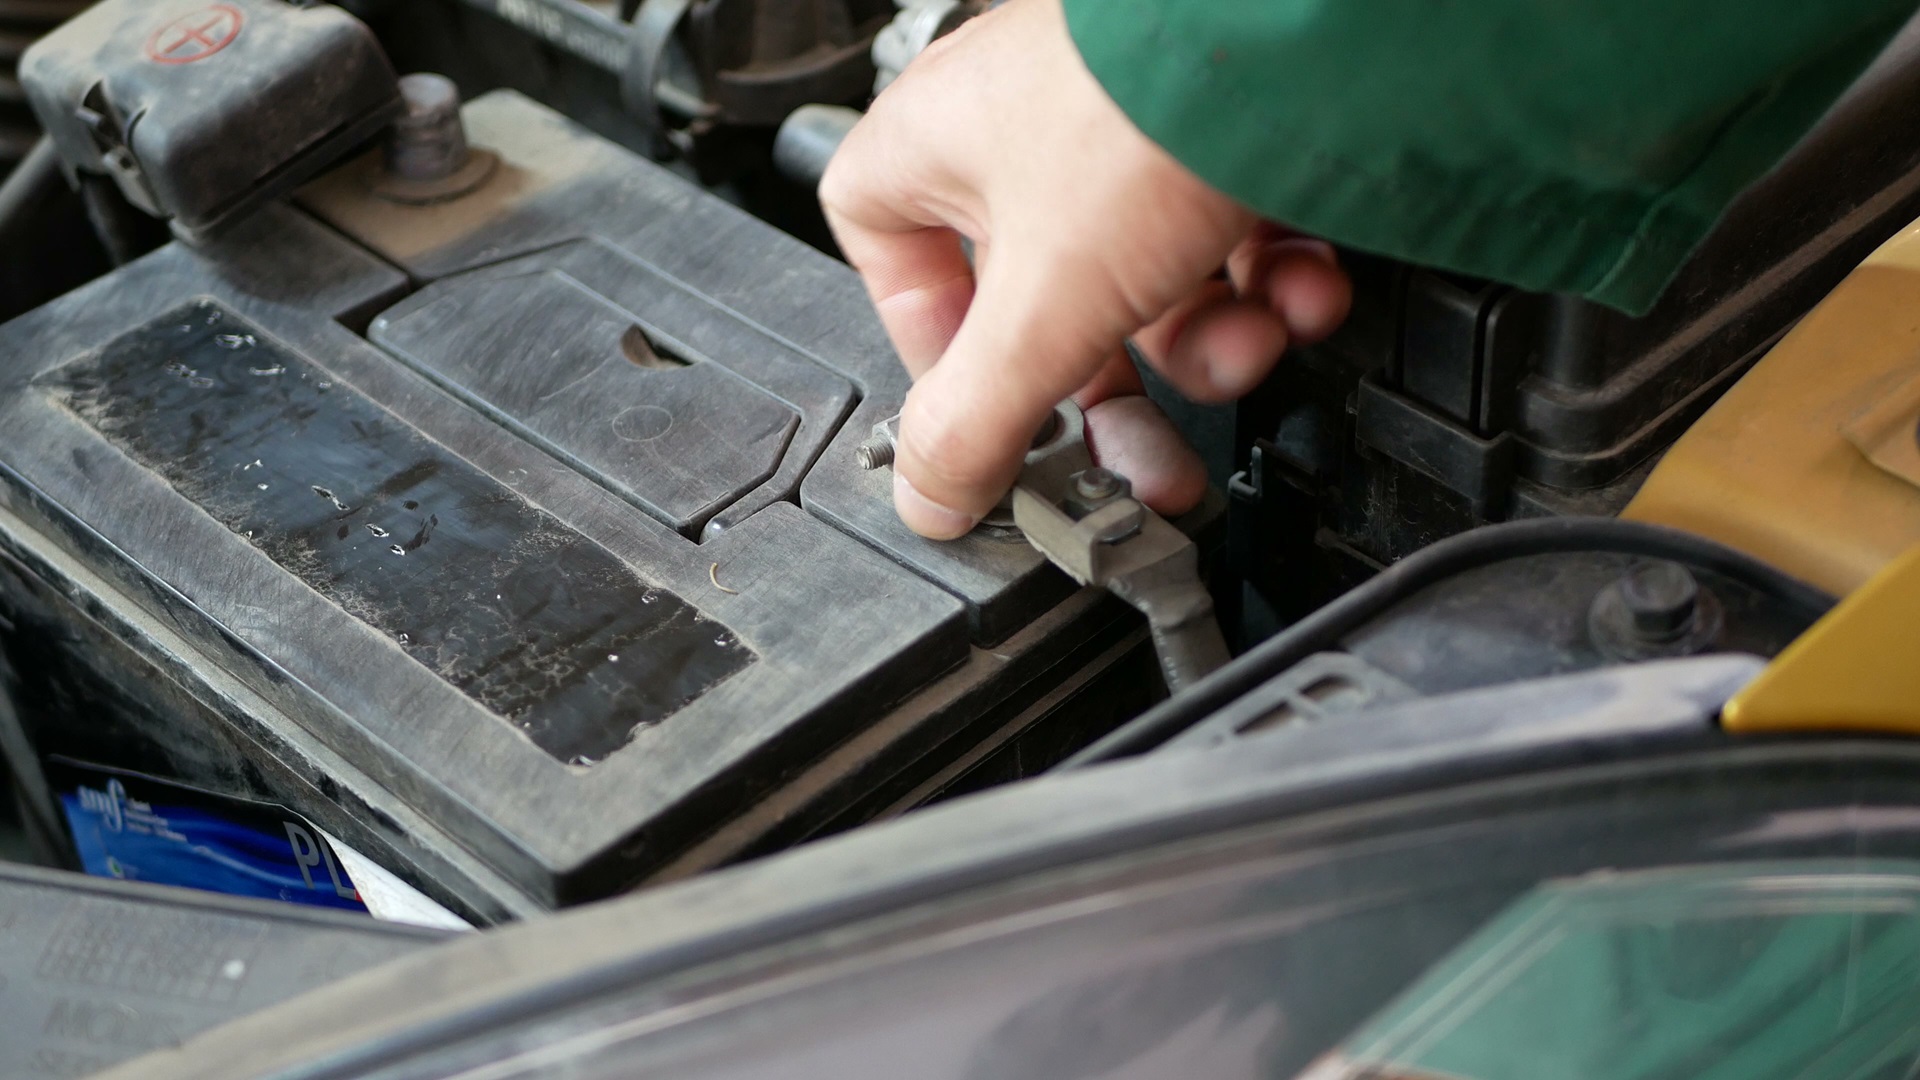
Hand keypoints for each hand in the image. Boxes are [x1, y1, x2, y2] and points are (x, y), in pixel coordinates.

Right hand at [821, 0, 1349, 538]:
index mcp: (934, 147)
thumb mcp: (1044, 305)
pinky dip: (1269, 281)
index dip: (943, 360)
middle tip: (1154, 457)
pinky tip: (1302, 295)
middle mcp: (1021, 128)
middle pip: (1046, 305)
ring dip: (1213, 340)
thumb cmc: (1147, 105)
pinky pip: (1226, 231)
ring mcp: (1121, 124)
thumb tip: (929, 499)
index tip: (1003, 418)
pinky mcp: (1215, 124)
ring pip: (1149, 278)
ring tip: (1256, 347)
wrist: (1301, 25)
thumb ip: (978, 418)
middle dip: (1119, 386)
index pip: (896, 268)